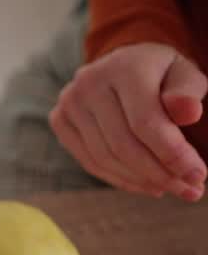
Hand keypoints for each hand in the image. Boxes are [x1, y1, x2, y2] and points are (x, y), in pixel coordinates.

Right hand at [49, 42, 206, 200]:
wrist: (123, 64)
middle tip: (188, 190)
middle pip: (123, 144)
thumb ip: (188, 92)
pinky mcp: (60, 120)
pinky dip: (119, 179)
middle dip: (158, 173)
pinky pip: (90, 161)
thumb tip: (189, 113)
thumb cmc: (160, 73)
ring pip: (105, 158)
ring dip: (140, 180)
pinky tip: (144, 184)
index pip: (146, 122)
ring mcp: (69, 103)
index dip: (172, 154)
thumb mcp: (184, 74)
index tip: (198, 176)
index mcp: (124, 67)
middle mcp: (89, 83)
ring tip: (169, 188)